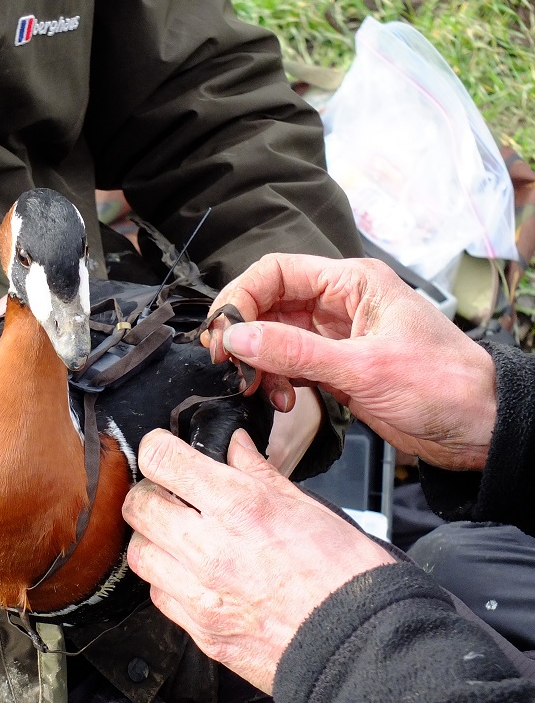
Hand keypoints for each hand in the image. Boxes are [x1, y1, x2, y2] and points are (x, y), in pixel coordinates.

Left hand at [123, 429, 395, 693]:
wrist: (363, 647)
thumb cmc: (345, 575)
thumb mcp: (307, 506)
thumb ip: (258, 472)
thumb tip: (235, 445)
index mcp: (238, 505)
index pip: (161, 459)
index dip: (157, 447)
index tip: (162, 450)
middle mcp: (209, 547)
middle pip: (137, 504)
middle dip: (149, 492)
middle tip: (168, 494)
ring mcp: (200, 593)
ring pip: (138, 552)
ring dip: (151, 538)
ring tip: (176, 536)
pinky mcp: (200, 631)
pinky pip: (158, 595)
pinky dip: (166, 581)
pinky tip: (190, 574)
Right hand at [203, 254, 495, 470]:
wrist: (478, 430)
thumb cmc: (444, 386)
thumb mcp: (363, 368)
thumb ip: (294, 352)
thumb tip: (238, 337)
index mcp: (351, 283)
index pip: (276, 273)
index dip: (241, 298)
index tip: (224, 334)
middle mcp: (338, 303)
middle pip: (267, 304)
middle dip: (244, 335)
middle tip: (229, 364)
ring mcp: (334, 336)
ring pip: (272, 337)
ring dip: (258, 363)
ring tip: (261, 389)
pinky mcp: (333, 367)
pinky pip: (286, 365)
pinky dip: (276, 381)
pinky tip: (284, 399)